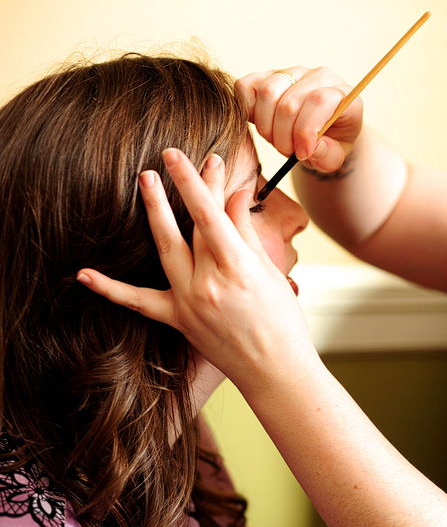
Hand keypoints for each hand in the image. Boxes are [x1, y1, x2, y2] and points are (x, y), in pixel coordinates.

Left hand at [77, 148, 315, 385]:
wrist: (275, 371)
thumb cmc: (283, 321)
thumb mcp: (269, 271)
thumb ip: (245, 232)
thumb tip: (233, 197)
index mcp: (239, 267)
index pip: (210, 214)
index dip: (196, 181)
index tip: (187, 155)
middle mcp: (209, 282)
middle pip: (193, 225)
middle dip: (187, 187)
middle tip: (170, 157)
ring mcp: (190, 302)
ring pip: (165, 249)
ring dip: (152, 213)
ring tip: (143, 180)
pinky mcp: (178, 320)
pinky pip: (138, 302)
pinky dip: (109, 289)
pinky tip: (83, 273)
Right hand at [235, 66, 362, 172]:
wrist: (321, 132)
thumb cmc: (330, 143)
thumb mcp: (336, 156)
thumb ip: (328, 156)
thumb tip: (312, 147)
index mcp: (343, 95)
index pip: (319, 101)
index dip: (305, 131)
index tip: (302, 153)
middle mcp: (319, 76)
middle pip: (289, 103)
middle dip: (283, 137)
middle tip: (288, 150)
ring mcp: (293, 72)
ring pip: (267, 92)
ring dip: (266, 126)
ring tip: (276, 139)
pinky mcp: (268, 74)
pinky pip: (247, 86)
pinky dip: (248, 110)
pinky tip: (262, 124)